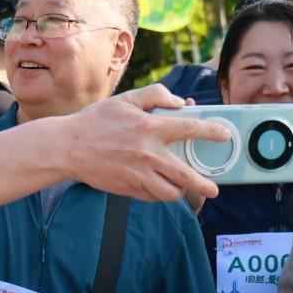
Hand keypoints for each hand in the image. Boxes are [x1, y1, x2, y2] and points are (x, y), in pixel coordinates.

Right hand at [62, 85, 231, 202]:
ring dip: (181, 192)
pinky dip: (161, 194)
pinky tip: (162, 188)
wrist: (68, 147)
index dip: (211, 132)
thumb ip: (156, 96)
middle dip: (203, 185)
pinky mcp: (129, 189)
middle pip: (185, 175)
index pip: (189, 129)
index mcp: (149, 128)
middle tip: (214, 189)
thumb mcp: (126, 99)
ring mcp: (138, 175)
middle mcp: (147, 154)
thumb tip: (182, 103)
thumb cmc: (96, 121)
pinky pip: (153, 197)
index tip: (225, 135)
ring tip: (185, 189)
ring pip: (170, 192)